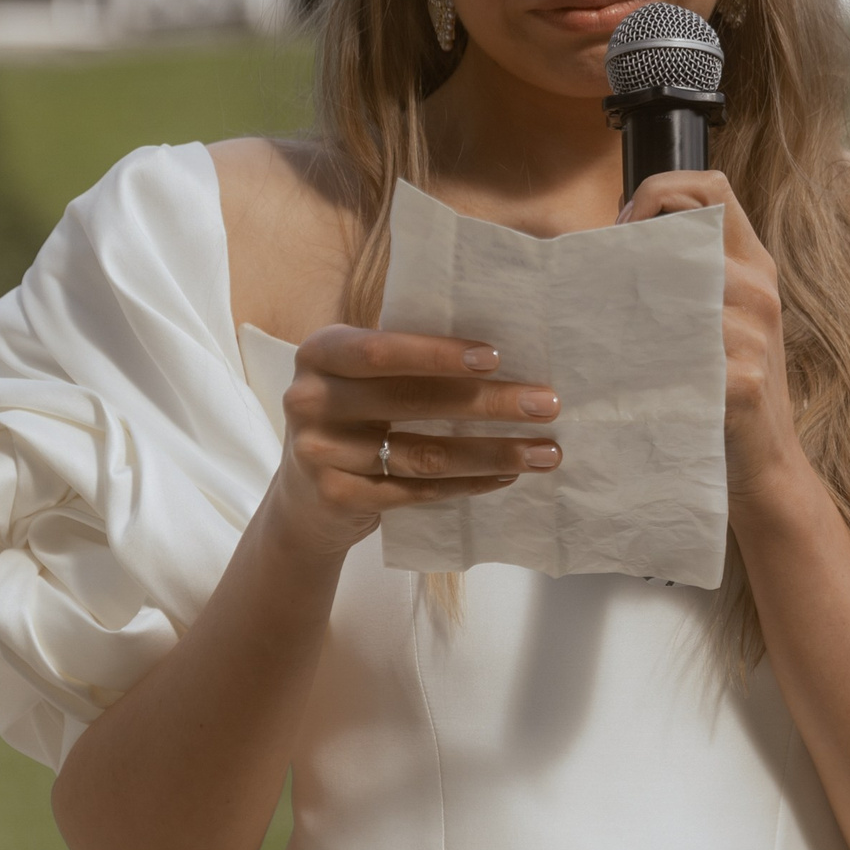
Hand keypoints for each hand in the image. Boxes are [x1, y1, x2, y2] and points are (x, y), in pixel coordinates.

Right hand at [264, 326, 560, 561]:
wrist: (303, 499)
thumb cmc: (352, 419)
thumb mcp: (360, 380)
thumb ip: (405, 361)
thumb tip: (500, 355)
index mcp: (320, 353)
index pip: (381, 350)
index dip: (438, 354)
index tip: (497, 357)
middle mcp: (309, 399)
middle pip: (411, 400)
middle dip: (487, 403)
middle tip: (547, 404)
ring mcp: (318, 452)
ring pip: (422, 454)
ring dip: (492, 453)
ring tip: (545, 452)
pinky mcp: (337, 497)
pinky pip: (417, 492)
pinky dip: (468, 484)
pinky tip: (506, 478)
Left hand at [622, 171, 810, 511]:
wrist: (764, 470)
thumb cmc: (722, 390)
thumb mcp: (711, 320)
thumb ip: (680, 278)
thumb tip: (607, 242)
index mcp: (753, 264)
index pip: (710, 185)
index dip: (659, 190)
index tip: (624, 227)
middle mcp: (758, 287)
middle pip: (686, 220)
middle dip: (630, 238)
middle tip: (599, 275)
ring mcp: (753, 332)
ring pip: (673, 280)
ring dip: (625, 295)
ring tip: (601, 323)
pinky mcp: (740, 377)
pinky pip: (676, 346)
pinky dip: (638, 352)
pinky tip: (621, 370)